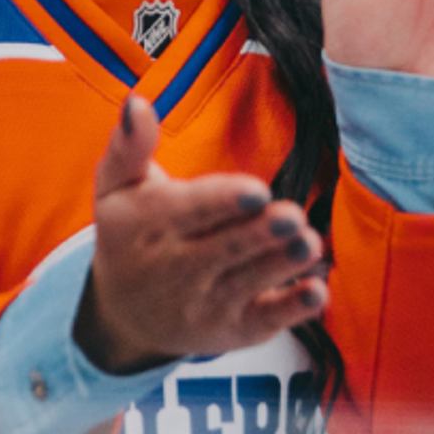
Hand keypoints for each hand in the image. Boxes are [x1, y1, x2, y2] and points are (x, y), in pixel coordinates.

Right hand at [76, 95, 326, 373]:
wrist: (126, 314)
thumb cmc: (130, 232)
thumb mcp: (116, 187)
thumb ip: (130, 144)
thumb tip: (137, 103)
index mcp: (145, 227)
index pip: (186, 212)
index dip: (222, 201)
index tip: (257, 190)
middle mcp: (173, 271)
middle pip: (222, 250)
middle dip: (259, 234)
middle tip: (293, 216)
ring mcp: (204, 304)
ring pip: (248, 283)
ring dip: (280, 265)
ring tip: (310, 244)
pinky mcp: (232, 330)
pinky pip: (263, 321)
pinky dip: (291, 310)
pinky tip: (317, 292)